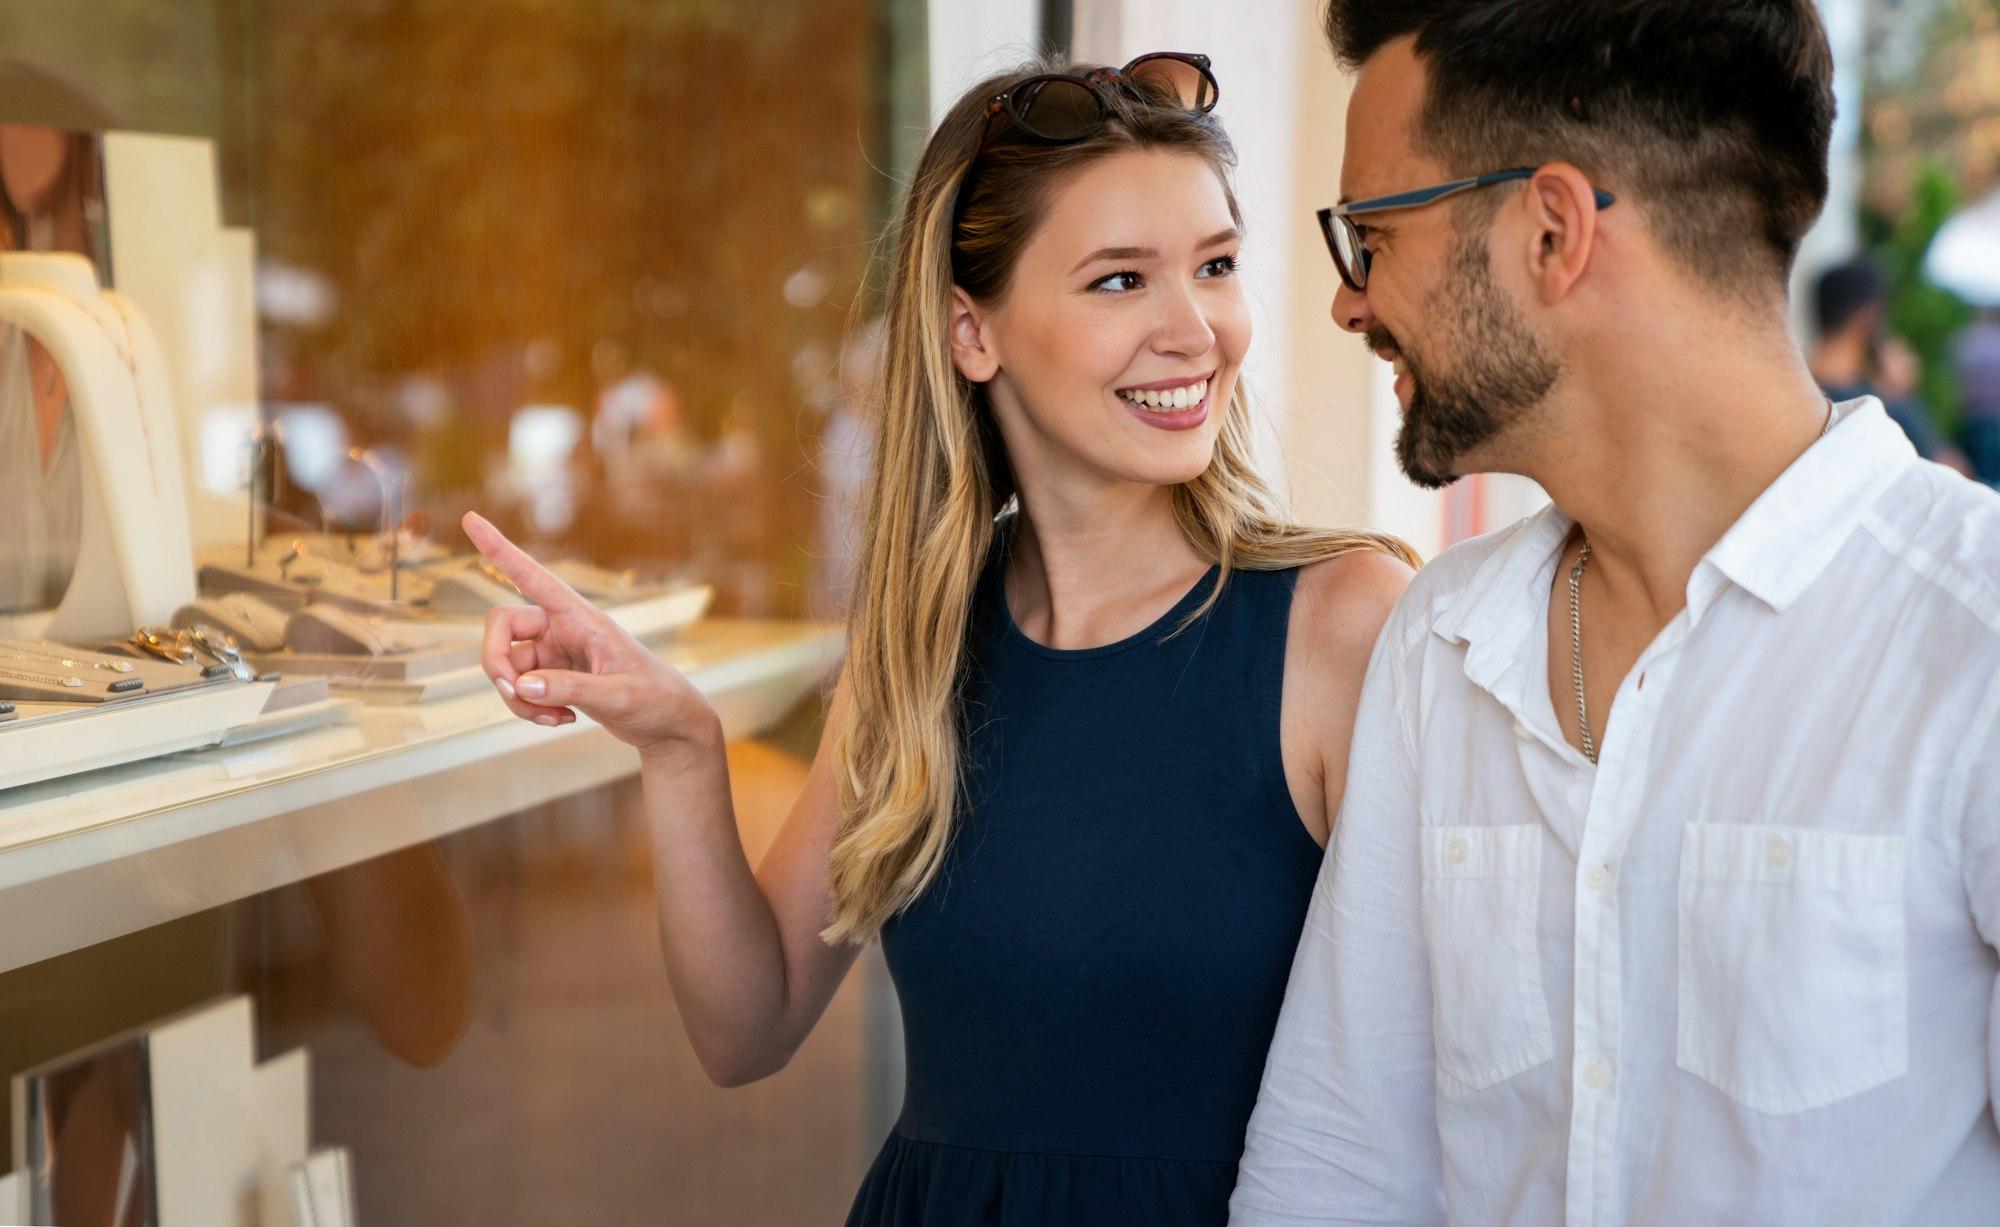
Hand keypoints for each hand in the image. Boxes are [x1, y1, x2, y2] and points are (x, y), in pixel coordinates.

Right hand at [460, 512, 717, 755]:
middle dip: (495, 663)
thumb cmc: (655, 699)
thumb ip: (572, 689)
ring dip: (516, 698)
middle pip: (499, 626)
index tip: (469, 518)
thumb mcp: (619, 696)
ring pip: (506, 665)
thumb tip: (521, 685)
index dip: (499, 549)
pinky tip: (562, 720)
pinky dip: (529, 708)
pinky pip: (518, 688)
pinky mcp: (552, 676)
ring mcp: (554, 652)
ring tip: (556, 719)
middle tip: (514, 695)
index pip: (532, 577)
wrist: (669, 723)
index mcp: (582, 617)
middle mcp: (562, 627)